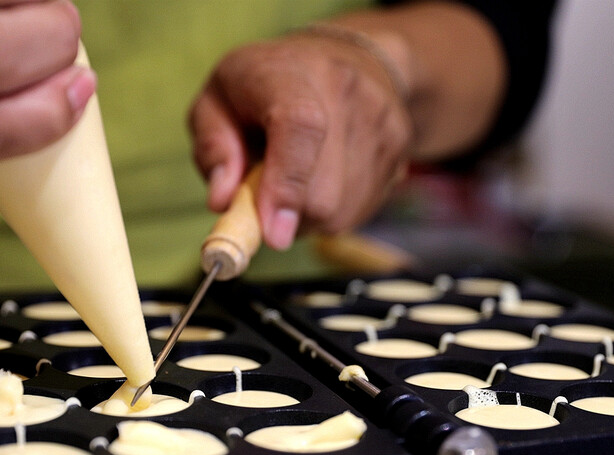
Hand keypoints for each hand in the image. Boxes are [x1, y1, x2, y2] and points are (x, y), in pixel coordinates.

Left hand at [188, 31, 412, 249]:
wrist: (344, 58)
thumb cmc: (264, 88)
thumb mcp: (216, 102)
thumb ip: (212, 148)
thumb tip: (223, 201)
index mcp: (288, 73)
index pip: (299, 128)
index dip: (286, 187)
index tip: (273, 236)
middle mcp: (345, 90)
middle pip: (324, 192)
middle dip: (286, 215)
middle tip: (265, 197)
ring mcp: (381, 119)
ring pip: (342, 211)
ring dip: (308, 217)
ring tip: (295, 181)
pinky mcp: (401, 145)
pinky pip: (361, 210)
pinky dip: (333, 211)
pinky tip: (323, 179)